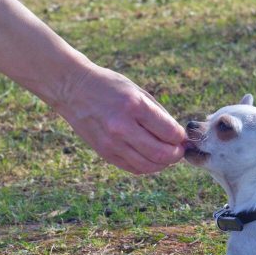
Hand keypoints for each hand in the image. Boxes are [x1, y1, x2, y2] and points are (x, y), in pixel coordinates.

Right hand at [56, 64, 186, 173]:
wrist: (72, 89)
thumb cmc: (109, 86)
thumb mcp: (137, 91)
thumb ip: (158, 114)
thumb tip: (178, 136)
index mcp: (134, 106)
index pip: (169, 132)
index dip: (181, 138)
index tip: (183, 136)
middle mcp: (122, 127)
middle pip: (161, 153)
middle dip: (176, 154)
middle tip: (179, 150)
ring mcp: (111, 142)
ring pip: (148, 166)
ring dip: (163, 164)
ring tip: (167, 156)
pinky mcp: (104, 153)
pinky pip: (133, 168)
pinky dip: (147, 166)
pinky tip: (150, 158)